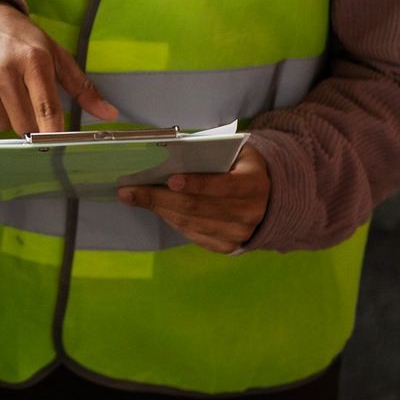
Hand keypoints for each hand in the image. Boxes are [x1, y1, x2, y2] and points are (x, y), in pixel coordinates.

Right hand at [0, 1, 117, 134]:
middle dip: (28, 118)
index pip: (46, 108)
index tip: (55, 139)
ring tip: (2, 90)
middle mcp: (2, 69)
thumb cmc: (18, 37)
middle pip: (23, 124)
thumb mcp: (52, 53)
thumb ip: (81, 86)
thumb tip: (109, 115)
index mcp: (33, 59)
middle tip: (24, 97)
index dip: (53, 130)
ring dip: (5, 115)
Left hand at [117, 146, 270, 252]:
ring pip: (191, 222)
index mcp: (253, 185)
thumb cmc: (242, 168)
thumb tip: (170, 153)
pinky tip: (155, 208)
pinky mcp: (227, 247)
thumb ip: (211, 153)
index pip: (224, 186)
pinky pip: (192, 234)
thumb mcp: (237, 153)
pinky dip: (170, 220)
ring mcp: (238, 234)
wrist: (269, 199)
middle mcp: (248, 213)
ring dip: (159, 209)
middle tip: (129, 190)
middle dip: (159, 198)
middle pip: (198, 207)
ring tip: (134, 197)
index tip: (169, 179)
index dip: (197, 183)